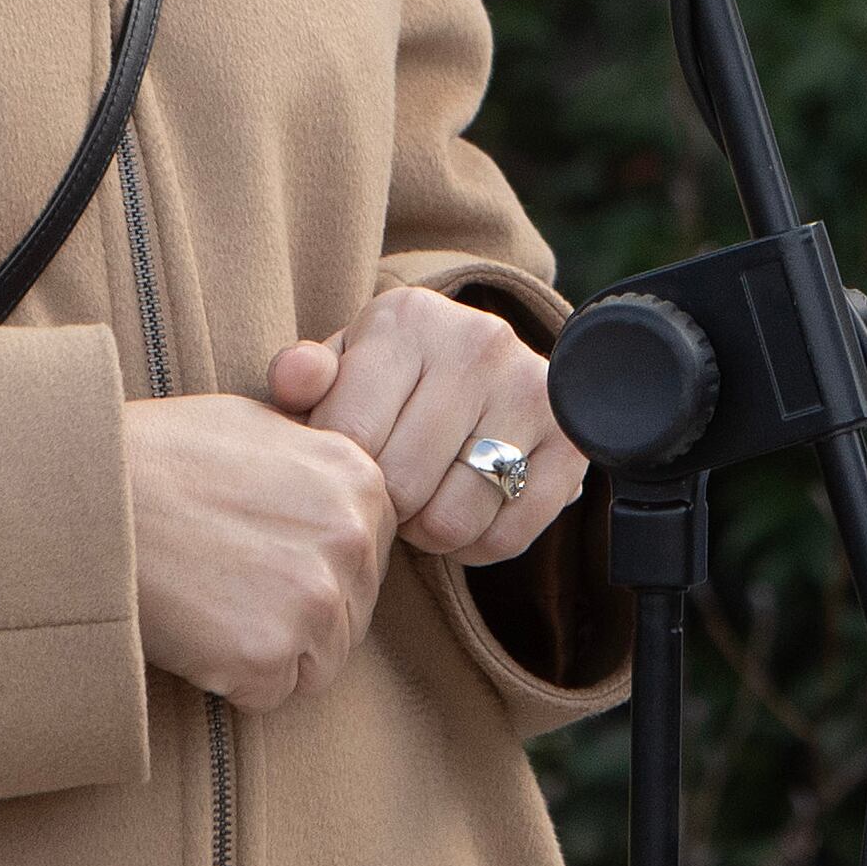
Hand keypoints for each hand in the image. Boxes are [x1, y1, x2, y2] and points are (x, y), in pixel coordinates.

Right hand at [122, 395, 395, 709]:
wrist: (83, 498)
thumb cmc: (158, 457)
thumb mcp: (259, 425)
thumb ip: (317, 463)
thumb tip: (343, 499)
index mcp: (361, 479)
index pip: (367, 554)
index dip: (314, 564)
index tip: (263, 556)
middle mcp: (353, 538)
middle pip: (352, 611)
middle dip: (298, 612)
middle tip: (226, 585)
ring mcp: (316, 598)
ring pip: (320, 660)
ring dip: (272, 651)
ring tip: (208, 606)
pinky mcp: (269, 653)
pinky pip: (271, 694)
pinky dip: (233, 681)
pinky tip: (194, 634)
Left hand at [270, 285, 584, 566]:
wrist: (475, 373)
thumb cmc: (384, 384)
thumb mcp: (338, 372)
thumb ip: (301, 377)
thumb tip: (294, 377)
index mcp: (408, 318)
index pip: (350, 439)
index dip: (336, 478)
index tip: (345, 466)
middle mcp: (478, 342)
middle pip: (400, 485)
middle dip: (383, 507)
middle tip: (387, 490)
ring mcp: (531, 389)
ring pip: (452, 519)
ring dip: (427, 533)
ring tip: (424, 500)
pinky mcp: (573, 440)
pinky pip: (508, 536)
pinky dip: (477, 547)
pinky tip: (467, 512)